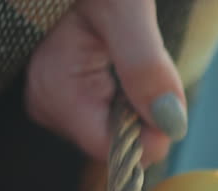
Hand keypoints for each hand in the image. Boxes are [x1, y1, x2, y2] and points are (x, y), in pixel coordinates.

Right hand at [24, 0, 186, 166]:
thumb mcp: (126, 11)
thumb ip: (146, 66)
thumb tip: (171, 126)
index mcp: (54, 92)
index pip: (113, 149)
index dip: (151, 132)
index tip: (166, 93)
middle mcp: (46, 106)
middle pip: (117, 140)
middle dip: (144, 110)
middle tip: (142, 56)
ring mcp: (52, 104)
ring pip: (117, 129)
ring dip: (138, 99)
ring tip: (126, 51)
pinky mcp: (64, 98)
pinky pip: (110, 114)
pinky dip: (128, 94)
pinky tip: (118, 60)